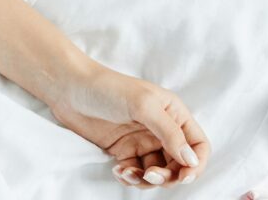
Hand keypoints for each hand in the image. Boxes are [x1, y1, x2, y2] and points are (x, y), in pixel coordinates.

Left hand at [46, 60, 210, 188]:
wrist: (69, 89)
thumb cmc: (107, 88)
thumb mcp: (143, 106)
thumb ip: (169, 133)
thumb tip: (191, 160)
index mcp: (174, 114)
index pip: (198, 145)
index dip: (196, 163)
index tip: (183, 177)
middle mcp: (162, 129)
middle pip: (179, 164)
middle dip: (168, 176)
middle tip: (150, 175)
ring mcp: (142, 141)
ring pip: (158, 173)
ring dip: (146, 180)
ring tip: (128, 173)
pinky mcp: (124, 150)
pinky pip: (136, 173)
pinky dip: (130, 178)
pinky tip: (118, 170)